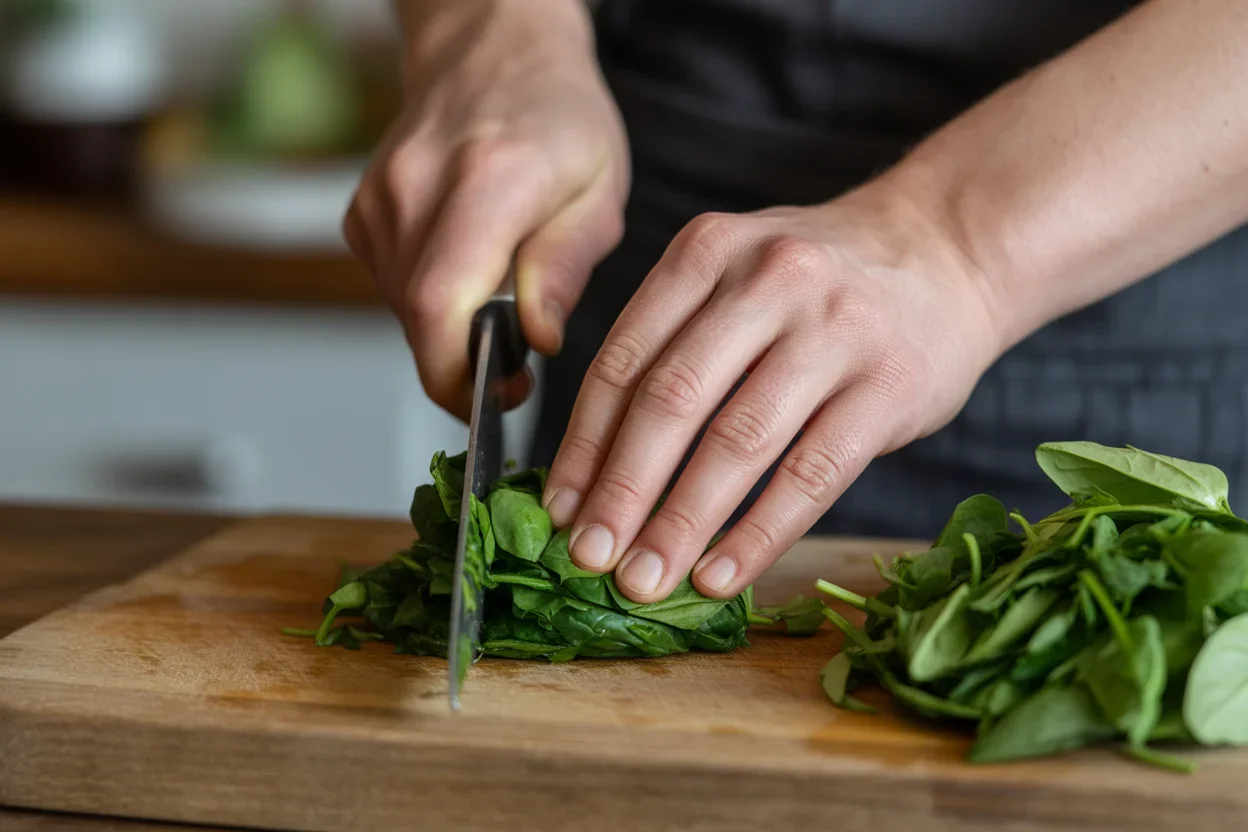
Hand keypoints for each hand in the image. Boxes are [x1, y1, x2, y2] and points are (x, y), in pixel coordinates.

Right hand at [344, 0, 628, 417]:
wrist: (491, 51)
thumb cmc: (558, 119)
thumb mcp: (599, 192)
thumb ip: (566, 268)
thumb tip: (537, 338)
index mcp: (489, 180)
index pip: (440, 303)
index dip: (456, 374)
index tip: (494, 399)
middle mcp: (419, 186)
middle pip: (417, 319)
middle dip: (463, 364)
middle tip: (514, 366)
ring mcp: (381, 198)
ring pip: (402, 310)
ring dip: (449, 332)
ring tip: (496, 305)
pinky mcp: (363, 212)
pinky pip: (392, 287)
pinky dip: (430, 301)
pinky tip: (466, 272)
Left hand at [541, 182, 1003, 602]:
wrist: (946, 249)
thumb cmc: (819, 284)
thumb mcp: (735, 275)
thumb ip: (673, 344)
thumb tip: (597, 468)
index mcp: (707, 252)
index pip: (624, 360)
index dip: (584, 444)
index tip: (557, 510)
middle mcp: (766, 281)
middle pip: (672, 401)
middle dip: (621, 492)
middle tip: (588, 557)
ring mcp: (833, 332)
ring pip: (738, 443)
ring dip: (681, 524)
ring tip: (644, 580)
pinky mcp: (889, 386)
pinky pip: (811, 475)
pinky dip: (758, 534)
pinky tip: (722, 575)